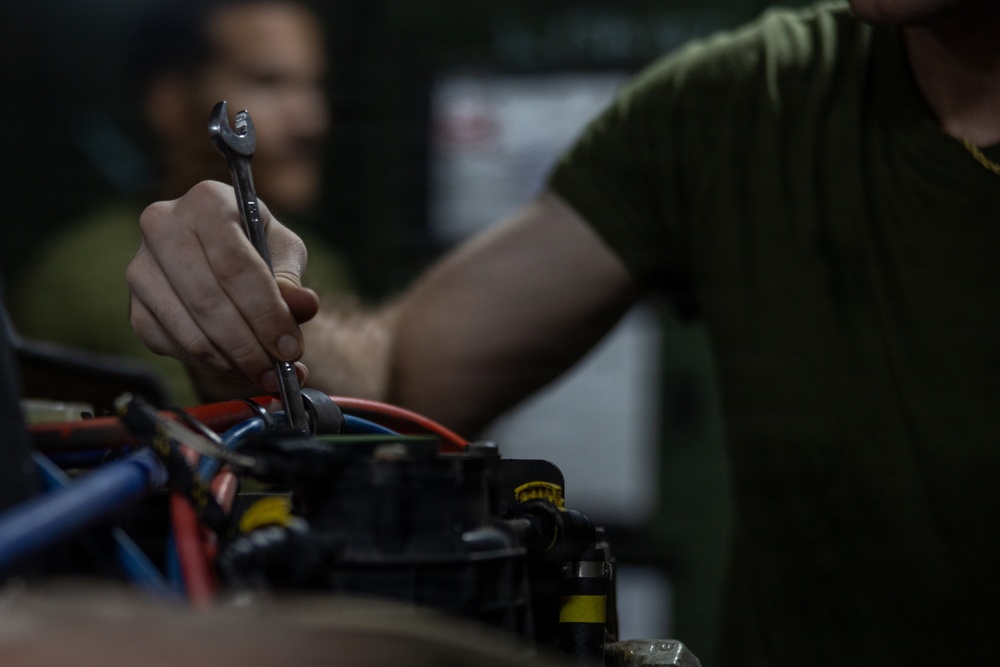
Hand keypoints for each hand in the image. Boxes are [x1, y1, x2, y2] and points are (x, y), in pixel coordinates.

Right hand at [127, 180, 319, 390]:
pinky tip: (237, 366)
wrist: (217, 251)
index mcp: (206, 201)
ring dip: (231, 362)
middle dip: (249, 345)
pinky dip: (208, 364)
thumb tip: (304, 306)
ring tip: (264, 375)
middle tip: (279, 372)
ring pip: (187, 330)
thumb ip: (291, 280)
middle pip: (207, 301)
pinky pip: (171, 346)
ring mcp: (141, 268)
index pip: (235, 266)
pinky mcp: (135, 305)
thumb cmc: (256, 246)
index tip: (290, 347)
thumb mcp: (282, 251)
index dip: (266, 312)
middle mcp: (163, 227)